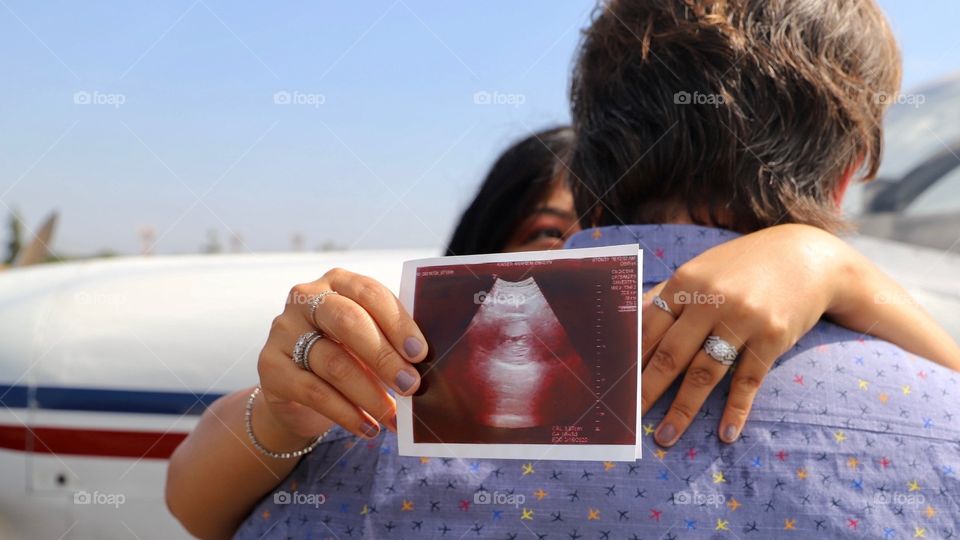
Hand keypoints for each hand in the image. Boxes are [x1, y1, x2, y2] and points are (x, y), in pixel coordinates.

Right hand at [256, 268, 426, 443]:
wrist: (298, 390)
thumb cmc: (346, 354)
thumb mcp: (367, 339)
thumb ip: (390, 340)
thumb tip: (424, 365)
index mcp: (337, 282)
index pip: (369, 293)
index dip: (398, 323)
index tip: (420, 353)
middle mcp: (305, 299)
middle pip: (348, 322)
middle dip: (384, 357)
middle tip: (411, 386)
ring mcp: (283, 331)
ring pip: (333, 363)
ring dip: (369, 394)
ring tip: (393, 417)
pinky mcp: (270, 367)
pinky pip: (314, 392)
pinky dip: (347, 414)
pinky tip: (368, 428)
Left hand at [640, 225, 844, 446]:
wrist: (805, 258)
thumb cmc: (740, 269)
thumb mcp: (700, 271)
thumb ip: (666, 297)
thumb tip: (627, 326)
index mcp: (687, 282)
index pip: (649, 329)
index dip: (631, 361)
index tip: (616, 387)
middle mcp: (713, 300)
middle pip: (672, 354)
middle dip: (647, 390)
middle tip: (628, 420)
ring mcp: (744, 320)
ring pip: (705, 373)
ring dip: (682, 410)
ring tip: (665, 437)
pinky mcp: (773, 338)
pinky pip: (748, 381)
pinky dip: (736, 410)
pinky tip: (725, 434)